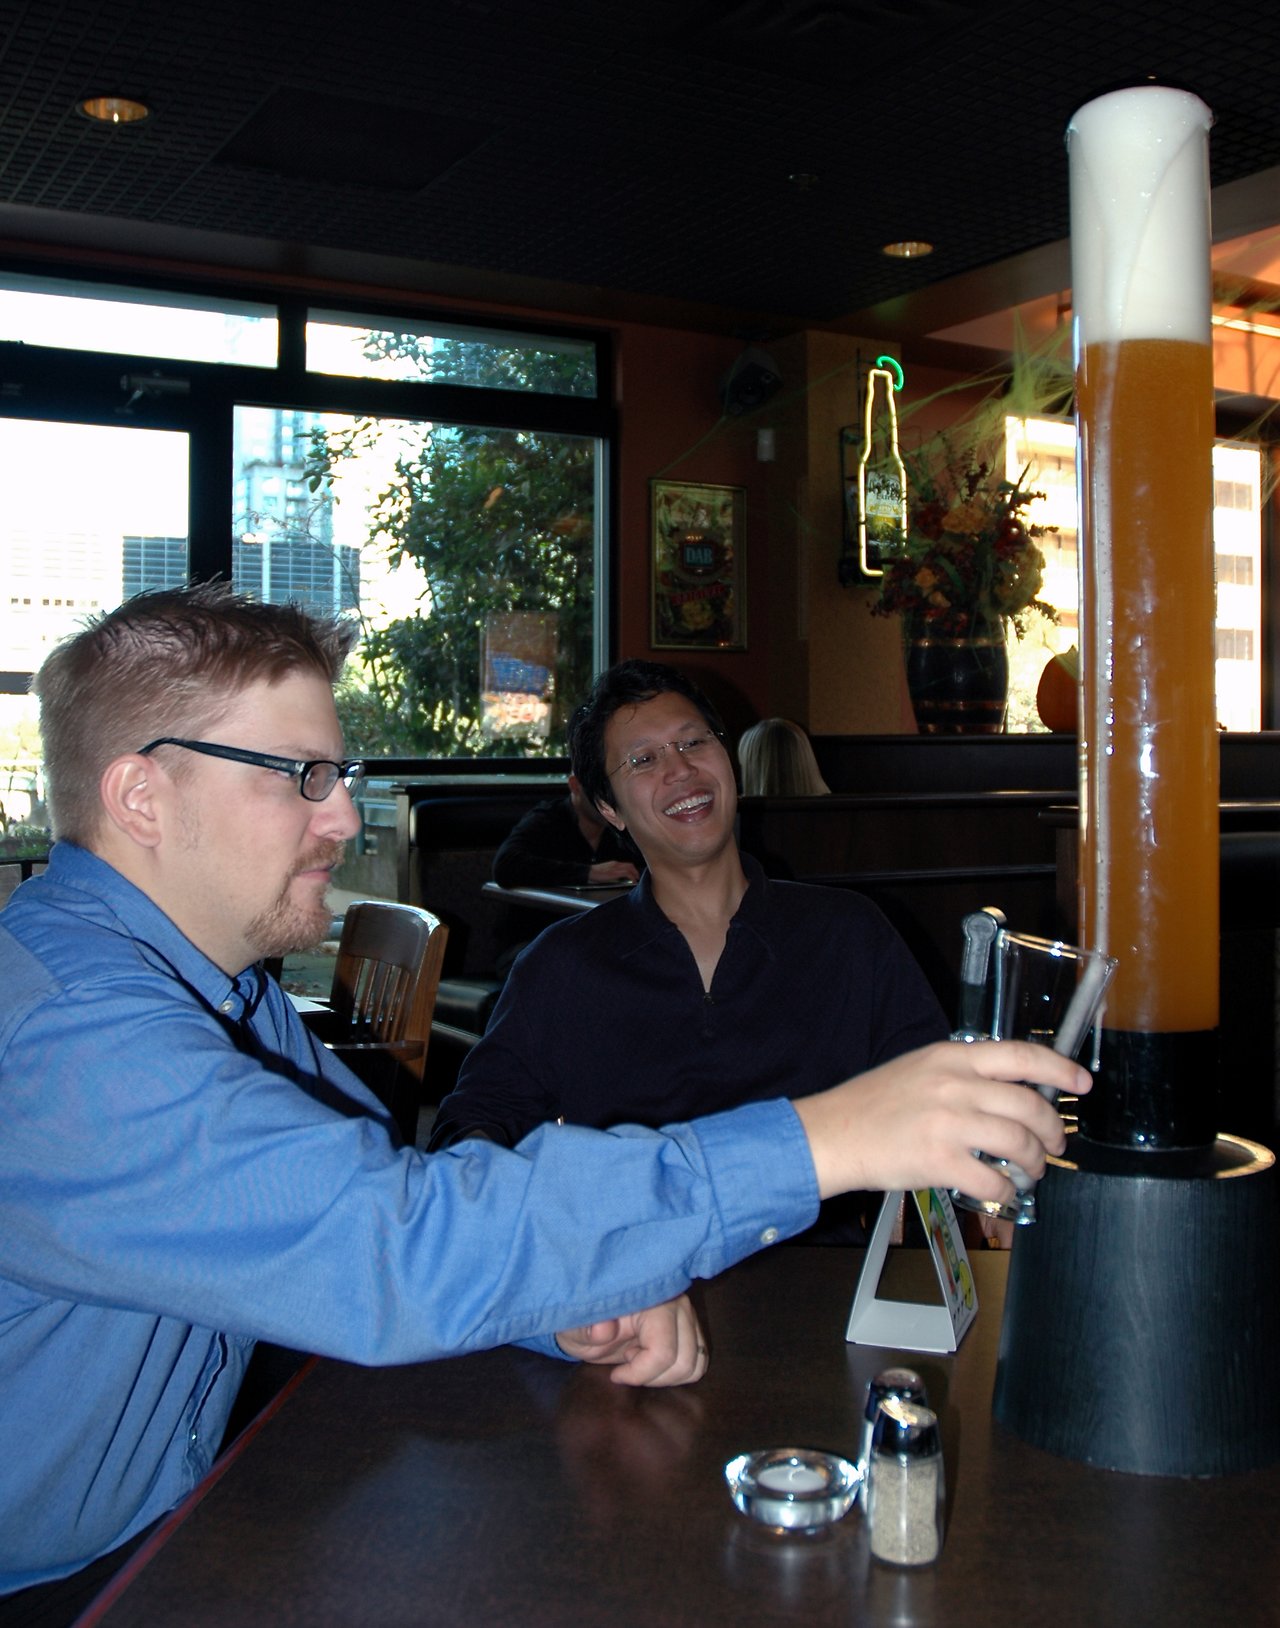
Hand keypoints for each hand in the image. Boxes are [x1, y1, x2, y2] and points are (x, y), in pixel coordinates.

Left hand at [555, 1293, 707, 1386]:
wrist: (589, 1317)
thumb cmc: (581, 1321)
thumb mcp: (574, 1328)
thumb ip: (587, 1329)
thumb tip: (603, 1330)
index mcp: (650, 1299)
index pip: (663, 1351)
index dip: (640, 1373)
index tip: (616, 1374)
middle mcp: (677, 1303)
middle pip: (684, 1361)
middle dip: (654, 1375)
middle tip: (628, 1364)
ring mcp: (687, 1313)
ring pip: (696, 1363)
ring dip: (667, 1374)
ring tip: (639, 1360)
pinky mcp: (690, 1325)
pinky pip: (698, 1360)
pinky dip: (676, 1371)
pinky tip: (651, 1360)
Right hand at [588, 859, 640, 883]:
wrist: (590, 872)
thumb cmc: (596, 872)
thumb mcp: (606, 869)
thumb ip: (613, 871)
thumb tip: (618, 876)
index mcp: (614, 863)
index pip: (626, 864)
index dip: (632, 868)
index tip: (634, 873)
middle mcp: (616, 864)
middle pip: (630, 865)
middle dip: (635, 871)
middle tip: (637, 876)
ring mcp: (616, 868)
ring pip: (630, 868)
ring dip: (635, 874)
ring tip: (637, 879)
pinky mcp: (616, 873)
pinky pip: (627, 874)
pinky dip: (632, 877)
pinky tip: (633, 881)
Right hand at [792, 1039, 1090, 1207]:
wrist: (834, 1133)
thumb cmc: (873, 1104)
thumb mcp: (920, 1068)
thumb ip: (963, 1073)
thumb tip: (1010, 1091)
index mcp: (952, 1057)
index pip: (1021, 1056)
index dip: (1060, 1069)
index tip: (1082, 1083)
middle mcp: (955, 1085)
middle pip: (1029, 1105)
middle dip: (1052, 1130)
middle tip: (1054, 1145)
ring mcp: (948, 1123)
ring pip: (1019, 1144)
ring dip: (1034, 1164)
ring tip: (1030, 1172)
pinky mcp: (939, 1160)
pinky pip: (993, 1180)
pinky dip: (1006, 1192)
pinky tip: (1002, 1192)